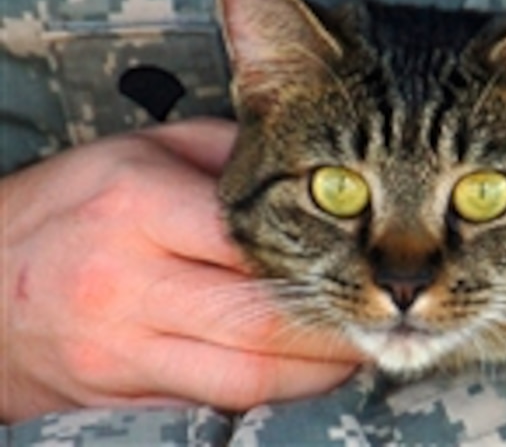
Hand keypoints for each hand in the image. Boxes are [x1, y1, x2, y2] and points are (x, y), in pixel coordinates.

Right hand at [1, 118, 360, 422]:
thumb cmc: (72, 203)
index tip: (369, 261)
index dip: (327, 257)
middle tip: (381, 319)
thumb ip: (235, 155)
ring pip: (246, 380)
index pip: (256, 241)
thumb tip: (322, 173)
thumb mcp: (146, 149)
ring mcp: (118, 353)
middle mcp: (126, 284)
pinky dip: (267, 397)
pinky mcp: (115, 401)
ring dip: (316, 374)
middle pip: (262, 324)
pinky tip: (299, 378)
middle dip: (337, 331)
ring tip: (355, 351)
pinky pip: (211, 408)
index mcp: (137, 206)